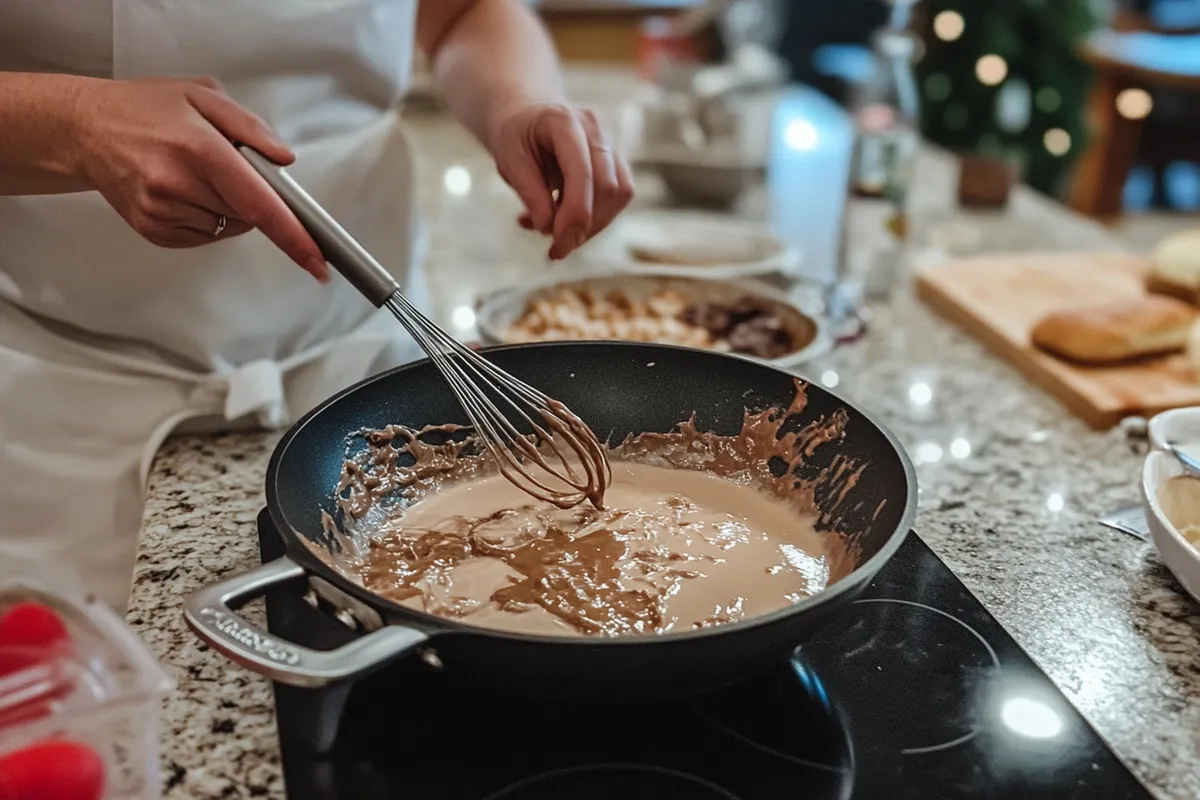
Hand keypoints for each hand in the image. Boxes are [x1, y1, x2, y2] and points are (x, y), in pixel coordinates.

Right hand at [71, 77, 328, 280]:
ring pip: (229, 227)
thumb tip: (284, 160)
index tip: (318, 260)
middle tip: (220, 164)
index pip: (260, 205)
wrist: (84, 129)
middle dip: (251, 195)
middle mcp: (176, 185)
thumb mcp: (202, 96)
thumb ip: (251, 128)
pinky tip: (182, 189)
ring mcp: (162, 212)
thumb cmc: (143, 109)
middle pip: (249, 216)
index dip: (293, 236)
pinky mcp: (153, 230)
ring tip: (191, 171)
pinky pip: (205, 235)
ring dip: (226, 206)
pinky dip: (206, 216)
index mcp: (197, 149)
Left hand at [489, 103, 633, 259]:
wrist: (527, 117)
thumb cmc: (515, 137)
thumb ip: (529, 193)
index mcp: (563, 122)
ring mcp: (609, 143)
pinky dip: (595, 218)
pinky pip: (618, 196)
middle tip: (556, 249)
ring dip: (592, 226)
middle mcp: (594, 129)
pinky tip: (566, 221)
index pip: (582, 174)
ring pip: (619, 194)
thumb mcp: (509, 161)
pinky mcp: (615, 161)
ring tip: (558, 234)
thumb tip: (549, 228)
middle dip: (585, 227)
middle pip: (608, 187)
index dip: (574, 215)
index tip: (557, 245)